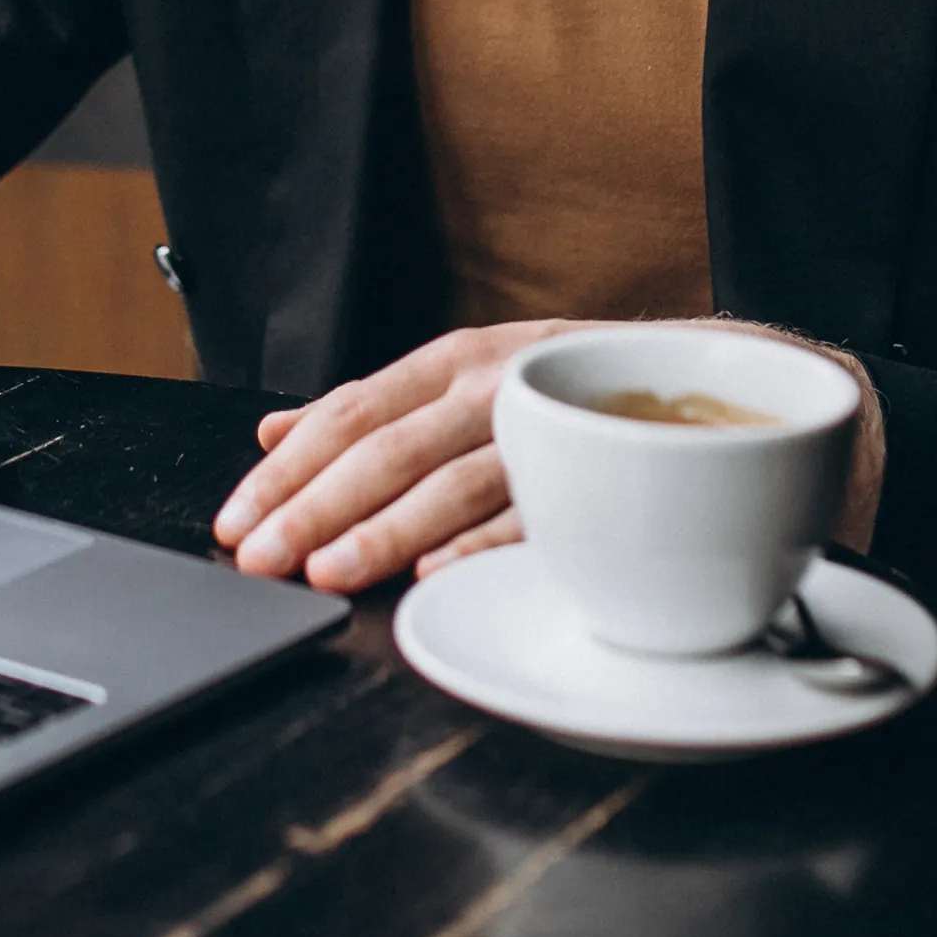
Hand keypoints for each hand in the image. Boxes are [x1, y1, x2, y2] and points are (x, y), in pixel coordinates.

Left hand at [212, 321, 583, 593]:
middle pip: (386, 450)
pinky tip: (433, 573)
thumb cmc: (565, 383)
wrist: (702, 370)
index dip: (286, 471)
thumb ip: (370, 407)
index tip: (235, 519)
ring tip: (326, 573)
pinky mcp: (596, 475)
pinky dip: (481, 541)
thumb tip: (274, 432)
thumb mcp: (463, 374)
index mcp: (451, 363)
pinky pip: (533, 514)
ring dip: (383, 531)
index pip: (348, 415)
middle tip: (259, 559)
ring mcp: (544, 429)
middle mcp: (492, 387)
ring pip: (450, 483)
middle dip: (313, 509)